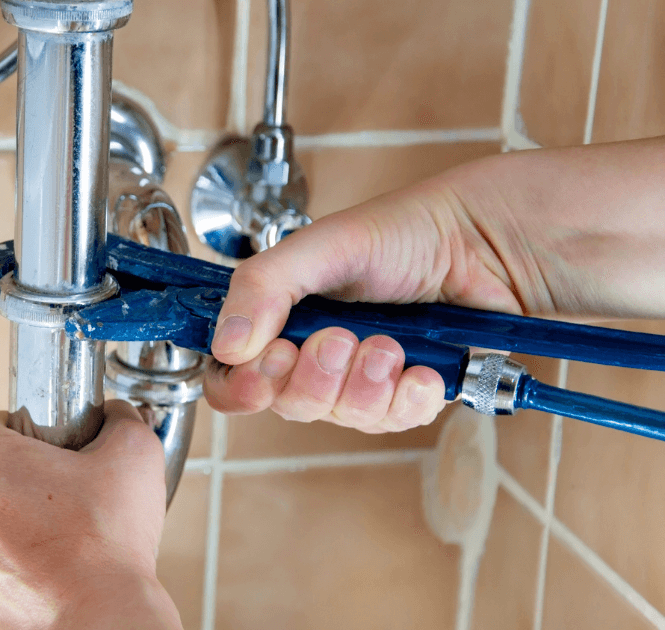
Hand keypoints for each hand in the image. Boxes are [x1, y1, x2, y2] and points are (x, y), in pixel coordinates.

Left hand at [0, 400, 182, 629]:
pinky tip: (16, 577)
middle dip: (9, 489)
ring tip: (39, 550)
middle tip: (54, 512)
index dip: (33, 446)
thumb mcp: (133, 455)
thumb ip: (120, 418)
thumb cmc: (105, 549)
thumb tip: (115, 415)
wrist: (96, 625)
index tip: (55, 471)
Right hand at [203, 149, 555, 432]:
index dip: (241, 384)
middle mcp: (314, 352)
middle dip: (314, 377)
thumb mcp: (320, 247)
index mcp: (280, 317)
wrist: (484, 242)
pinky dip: (408, 398)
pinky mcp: (406, 394)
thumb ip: (262, 287)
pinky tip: (422, 370)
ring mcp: (360, 377)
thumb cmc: (405, 232)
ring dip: (365, 385)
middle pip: (285, 404)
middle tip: (339, 339)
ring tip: (389, 344)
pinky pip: (393, 422)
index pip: (231, 375)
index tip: (268, 366)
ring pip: (340, 416)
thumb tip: (226, 345)